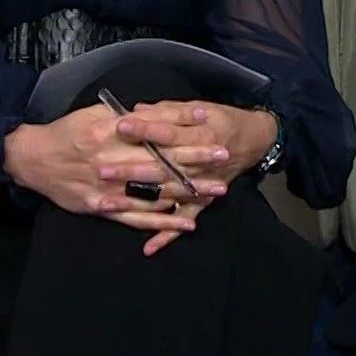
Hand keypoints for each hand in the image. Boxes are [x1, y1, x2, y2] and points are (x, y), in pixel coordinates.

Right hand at [2, 103, 231, 255]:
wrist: (32, 159)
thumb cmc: (67, 132)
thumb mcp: (94, 113)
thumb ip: (127, 116)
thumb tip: (159, 112)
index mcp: (110, 133)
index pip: (155, 132)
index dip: (184, 131)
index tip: (211, 128)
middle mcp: (111, 162)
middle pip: (161, 163)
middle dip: (195, 161)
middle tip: (224, 158)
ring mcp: (107, 189)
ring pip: (154, 193)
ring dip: (188, 192)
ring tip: (216, 190)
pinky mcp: (101, 208)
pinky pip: (137, 218)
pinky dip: (162, 221)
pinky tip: (186, 221)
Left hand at [114, 101, 278, 254]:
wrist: (253, 139)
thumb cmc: (222, 120)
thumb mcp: (199, 107)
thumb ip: (168, 110)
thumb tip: (137, 110)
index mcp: (199, 134)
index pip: (167, 132)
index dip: (144, 129)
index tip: (118, 125)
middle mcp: (199, 163)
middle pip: (161, 166)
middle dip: (129, 168)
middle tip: (101, 169)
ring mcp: (200, 185)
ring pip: (164, 194)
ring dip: (136, 200)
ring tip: (106, 203)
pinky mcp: (203, 201)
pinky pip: (182, 219)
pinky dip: (168, 235)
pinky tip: (148, 248)